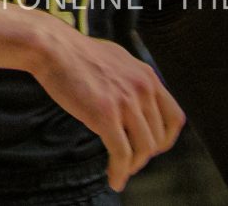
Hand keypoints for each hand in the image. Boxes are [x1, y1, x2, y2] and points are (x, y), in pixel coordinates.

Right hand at [28, 29, 185, 190]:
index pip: (175, 118)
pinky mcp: (105, 115)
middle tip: (128, 160)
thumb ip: (132, 80)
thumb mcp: (117, 60)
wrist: (52, 47)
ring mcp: (125, 102)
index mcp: (147, 76)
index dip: (166, 139)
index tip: (153, 147)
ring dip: (132, 166)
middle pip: (158, 138)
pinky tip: (113, 179)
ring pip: (143, 149)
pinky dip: (120, 172)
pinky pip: (122, 154)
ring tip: (120, 171)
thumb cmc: (76, 54)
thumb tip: (137, 101)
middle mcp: (142, 89)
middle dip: (144, 154)